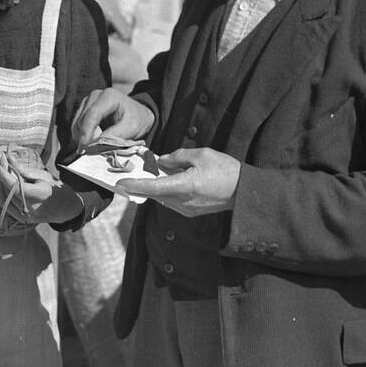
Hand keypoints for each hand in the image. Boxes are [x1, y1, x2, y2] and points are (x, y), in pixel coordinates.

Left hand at [0, 156, 83, 225]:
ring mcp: (26, 216)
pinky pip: (6, 205)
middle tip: (0, 158)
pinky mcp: (22, 219)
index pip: (17, 187)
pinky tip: (3, 182)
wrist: (64, 207)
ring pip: (5, 198)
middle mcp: (32, 208)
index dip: (5, 177)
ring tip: (1, 169)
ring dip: (0, 183)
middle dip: (2, 174)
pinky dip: (3, 193)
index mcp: (40, 195)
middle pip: (9, 191)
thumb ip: (23, 169)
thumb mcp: (43, 175)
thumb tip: (8, 158)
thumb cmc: (54, 188)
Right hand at [71, 88, 155, 149]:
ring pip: (77, 123)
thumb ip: (114, 136)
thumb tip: (96, 145)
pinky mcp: (84, 110)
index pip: (93, 114)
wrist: (138, 115)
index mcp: (109, 97)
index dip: (87, 131)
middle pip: (82, 119)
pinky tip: (90, 143)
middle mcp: (95, 96)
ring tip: (92, 148)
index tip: (84, 147)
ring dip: (82, 138)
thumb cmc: (137, 119)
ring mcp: (88, 102)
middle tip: (89, 152)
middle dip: (84, 137)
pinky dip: (81, 136)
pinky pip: (77, 126)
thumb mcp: (131, 128)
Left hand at [118, 147, 239, 215]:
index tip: (120, 183)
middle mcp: (183, 201)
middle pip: (154, 194)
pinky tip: (165, 182)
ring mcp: (186, 209)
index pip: (153, 187)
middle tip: (129, 175)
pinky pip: (171, 201)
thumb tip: (162, 160)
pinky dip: (165, 192)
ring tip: (148, 175)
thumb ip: (178, 157)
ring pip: (162, 198)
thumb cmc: (226, 170)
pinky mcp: (190, 212)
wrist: (244, 191)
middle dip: (141, 185)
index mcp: (185, 186)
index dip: (135, 185)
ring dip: (154, 188)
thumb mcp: (202, 155)